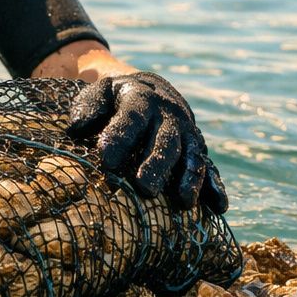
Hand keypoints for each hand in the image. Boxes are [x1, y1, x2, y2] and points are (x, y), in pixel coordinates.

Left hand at [67, 71, 227, 213]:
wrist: (153, 90)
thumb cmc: (116, 100)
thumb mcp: (100, 93)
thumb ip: (89, 107)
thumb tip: (77, 128)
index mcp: (141, 99)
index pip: (131, 118)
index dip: (120, 137)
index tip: (107, 159)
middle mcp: (168, 116)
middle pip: (164, 141)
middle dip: (157, 164)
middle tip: (145, 188)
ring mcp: (186, 133)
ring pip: (191, 155)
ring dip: (189, 179)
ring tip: (183, 202)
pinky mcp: (198, 150)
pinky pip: (209, 168)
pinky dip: (214, 186)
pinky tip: (219, 206)